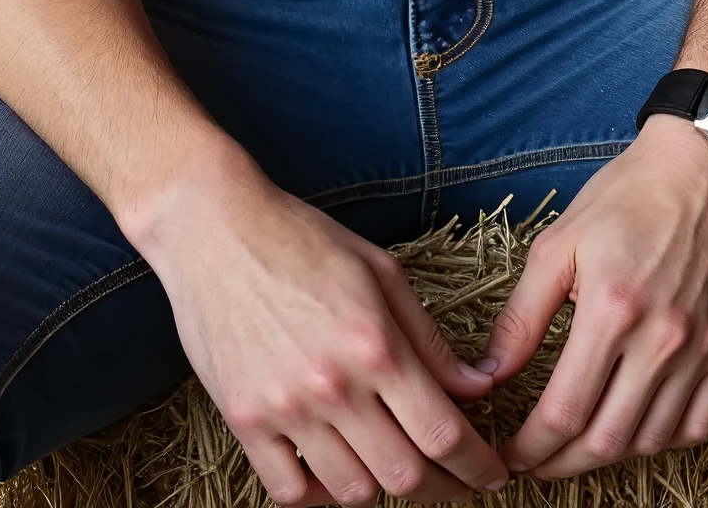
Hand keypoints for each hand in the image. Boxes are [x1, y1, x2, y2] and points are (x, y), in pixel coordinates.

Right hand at [137, 153, 508, 505]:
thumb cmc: (300, 238)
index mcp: (375, 344)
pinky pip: (289, 492)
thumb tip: (479, 387)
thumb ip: (430, 339)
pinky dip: (320, 497)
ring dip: (384, 490)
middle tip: (457, 482)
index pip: (443, 432)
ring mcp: (284, 408)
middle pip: (405, 475)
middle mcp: (333, 385)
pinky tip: (336, 476)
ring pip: (352, 492)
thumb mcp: (379, 272)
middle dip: (444, 488)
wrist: (213, 227)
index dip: (478, 464)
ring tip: (396, 471)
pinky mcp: (244, 419)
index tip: (494, 473)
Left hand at [480, 117, 707, 475]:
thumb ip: (523, 315)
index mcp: (611, 309)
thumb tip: (490, 374)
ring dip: (610, 455)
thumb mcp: (559, 243)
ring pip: (652, 440)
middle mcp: (662, 339)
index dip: (530, 446)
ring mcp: (703, 349)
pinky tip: (637, 427)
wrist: (706, 168)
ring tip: (580, 445)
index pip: (565, 410)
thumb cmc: (628, 196)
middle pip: (607, 440)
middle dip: (561, 464)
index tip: (510, 455)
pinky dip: (664, 440)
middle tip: (537, 464)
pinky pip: (699, 425)